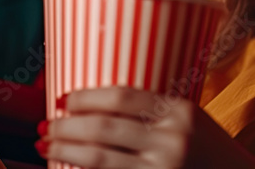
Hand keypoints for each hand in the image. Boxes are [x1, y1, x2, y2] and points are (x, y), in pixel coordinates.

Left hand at [40, 87, 254, 167]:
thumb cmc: (209, 152)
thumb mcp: (191, 121)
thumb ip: (155, 111)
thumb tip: (97, 106)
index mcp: (180, 111)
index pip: (121, 96)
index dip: (85, 97)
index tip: (63, 99)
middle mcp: (172, 140)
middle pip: (102, 127)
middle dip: (65, 126)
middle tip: (44, 126)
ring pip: (97, 158)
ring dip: (64, 151)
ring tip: (46, 147)